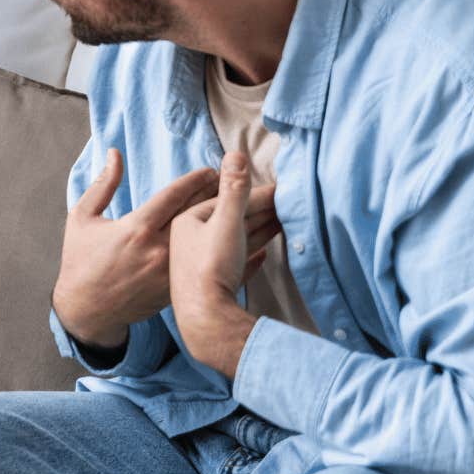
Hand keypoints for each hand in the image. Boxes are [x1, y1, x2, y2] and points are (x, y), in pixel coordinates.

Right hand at [52, 151, 277, 349]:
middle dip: (221, 196)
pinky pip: (210, 268)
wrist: (87, 311)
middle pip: (198, 216)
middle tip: (240, 181)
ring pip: (209, 242)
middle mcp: (157, 249)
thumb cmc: (80, 262)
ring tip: (257, 209)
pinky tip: (258, 245)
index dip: (195, 180)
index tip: (212, 170)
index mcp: (135, 228)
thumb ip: (102, 185)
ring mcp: (169, 272)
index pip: (173, 196)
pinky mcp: (176, 289)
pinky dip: (233, 255)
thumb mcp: (82, 219)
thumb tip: (113, 153)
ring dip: (235, 224)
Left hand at [168, 152, 277, 376]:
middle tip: (287, 204)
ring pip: (235, 243)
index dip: (256, 196)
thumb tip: (235, 154)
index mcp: (187, 224)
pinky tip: (262, 256)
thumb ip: (234, 189)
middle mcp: (189, 244)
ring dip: (259, 232)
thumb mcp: (226, 221)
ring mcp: (201, 268)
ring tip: (283, 222)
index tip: (281, 191)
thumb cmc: (211, 267)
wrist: (206, 320)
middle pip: (230, 221)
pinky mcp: (214, 290)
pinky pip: (235, 268)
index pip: (226, 202)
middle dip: (259, 212)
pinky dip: (250, 259)